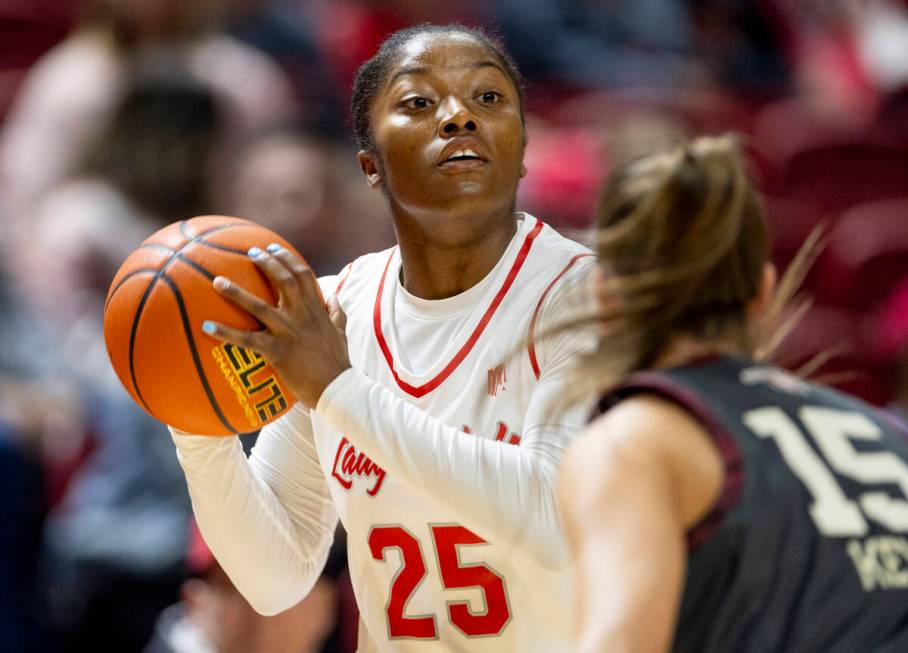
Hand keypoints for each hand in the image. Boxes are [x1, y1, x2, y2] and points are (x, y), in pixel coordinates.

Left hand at [202, 244, 350, 408]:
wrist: (337, 387)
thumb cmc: (338, 362)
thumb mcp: (341, 331)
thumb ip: (336, 312)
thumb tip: (333, 296)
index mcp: (316, 309)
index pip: (303, 274)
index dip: (287, 258)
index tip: (272, 247)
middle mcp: (302, 316)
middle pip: (283, 280)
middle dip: (266, 263)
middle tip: (249, 253)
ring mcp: (288, 332)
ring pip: (259, 306)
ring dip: (236, 292)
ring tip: (216, 281)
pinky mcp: (277, 352)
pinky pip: (247, 340)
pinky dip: (225, 333)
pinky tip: (206, 326)